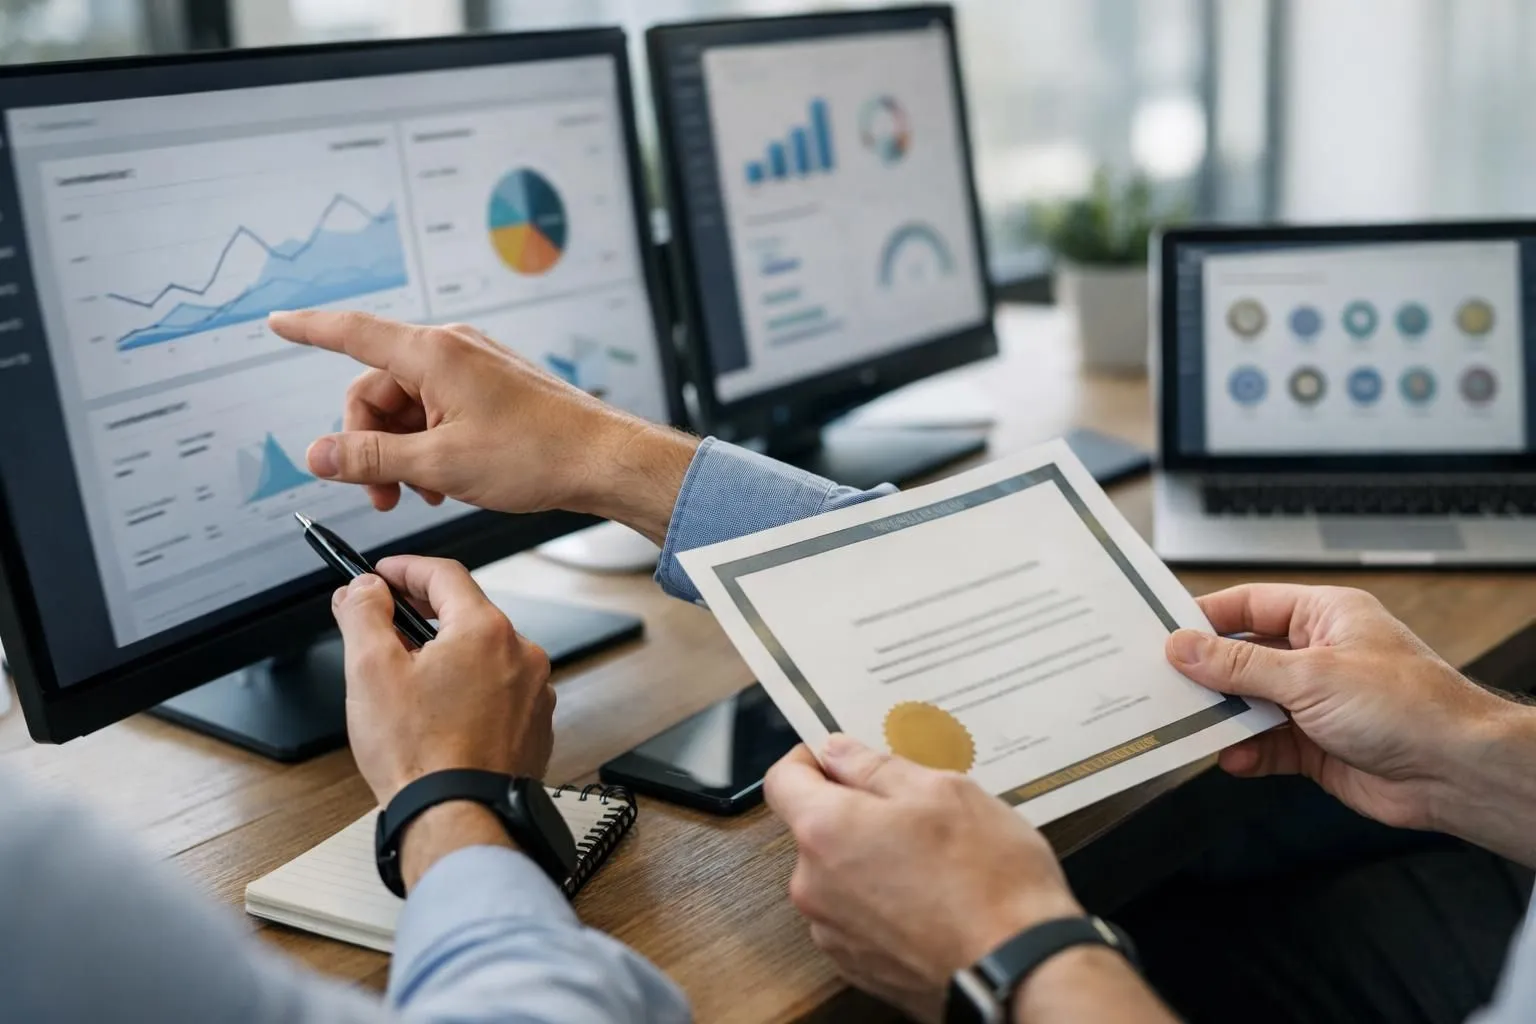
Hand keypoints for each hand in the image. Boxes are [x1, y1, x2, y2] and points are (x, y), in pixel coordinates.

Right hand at [267, 311, 697, 541]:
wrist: (602, 460)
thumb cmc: (537, 455)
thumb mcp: (439, 464)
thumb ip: (371, 460)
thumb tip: (318, 455)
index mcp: (433, 354)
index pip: (352, 332)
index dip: (310, 328)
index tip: (278, 322)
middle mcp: (452, 351)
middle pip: (376, 390)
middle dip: (369, 444)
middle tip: (383, 494)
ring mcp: (474, 369)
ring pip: (408, 408)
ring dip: (402, 453)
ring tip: (423, 493)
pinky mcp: (491, 390)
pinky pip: (439, 412)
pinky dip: (431, 446)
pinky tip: (446, 483)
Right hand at [332, 556, 554, 805]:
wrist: (457, 817)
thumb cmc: (420, 756)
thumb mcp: (370, 671)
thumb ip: (363, 614)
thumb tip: (362, 588)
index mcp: (486, 631)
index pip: (445, 575)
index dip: (405, 569)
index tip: (381, 574)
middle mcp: (522, 655)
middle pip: (467, 614)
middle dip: (422, 615)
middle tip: (385, 625)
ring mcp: (534, 691)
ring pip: (484, 654)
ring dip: (448, 655)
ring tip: (408, 679)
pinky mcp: (535, 725)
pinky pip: (500, 690)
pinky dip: (471, 689)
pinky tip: (441, 713)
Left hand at [764, 735, 1082, 1021]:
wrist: (1020, 970)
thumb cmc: (988, 879)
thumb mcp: (942, 791)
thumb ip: (876, 767)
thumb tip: (838, 751)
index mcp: (825, 831)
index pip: (782, 781)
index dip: (809, 759)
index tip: (839, 756)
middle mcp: (814, 886)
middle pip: (814, 830)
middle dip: (854, 812)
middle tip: (913, 810)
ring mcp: (833, 933)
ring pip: (838, 875)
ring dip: (870, 860)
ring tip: (933, 861)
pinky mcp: (859, 967)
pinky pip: (857, 917)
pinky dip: (884, 902)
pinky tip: (932, 899)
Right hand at [1167, 583, 1535, 863]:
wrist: (1458, 773)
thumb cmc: (1410, 707)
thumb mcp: (1309, 675)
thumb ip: (1239, 665)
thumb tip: (1184, 647)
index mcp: (1325, 616)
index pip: (1250, 605)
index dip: (1206, 618)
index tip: (1164, 633)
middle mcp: (1320, 655)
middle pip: (1245, 656)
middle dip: (1208, 672)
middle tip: (1165, 681)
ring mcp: (1318, 702)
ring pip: (1250, 703)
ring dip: (1224, 716)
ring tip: (1190, 721)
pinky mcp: (1317, 746)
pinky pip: (1266, 744)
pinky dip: (1246, 751)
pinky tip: (1231, 756)